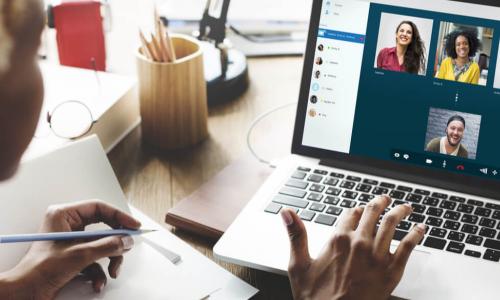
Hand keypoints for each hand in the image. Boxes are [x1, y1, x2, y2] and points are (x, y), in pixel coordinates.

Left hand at [0, 200, 140, 299]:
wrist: (26, 293)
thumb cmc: (39, 270)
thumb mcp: (79, 255)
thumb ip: (107, 246)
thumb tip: (125, 240)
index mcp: (64, 215)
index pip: (99, 208)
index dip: (119, 216)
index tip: (133, 226)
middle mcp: (68, 225)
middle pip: (103, 228)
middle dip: (115, 243)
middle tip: (126, 247)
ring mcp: (71, 241)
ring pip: (102, 245)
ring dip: (109, 260)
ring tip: (112, 271)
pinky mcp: (73, 256)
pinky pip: (95, 258)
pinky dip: (99, 271)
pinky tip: (98, 281)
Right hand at [281, 195, 425, 299]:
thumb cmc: (316, 298)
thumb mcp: (298, 265)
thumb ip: (296, 235)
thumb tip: (286, 212)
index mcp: (338, 240)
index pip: (350, 214)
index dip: (355, 209)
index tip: (359, 208)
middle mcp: (359, 243)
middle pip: (372, 214)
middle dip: (380, 203)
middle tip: (385, 199)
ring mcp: (377, 257)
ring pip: (392, 224)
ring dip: (400, 212)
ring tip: (405, 207)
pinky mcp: (392, 271)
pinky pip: (408, 247)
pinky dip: (415, 234)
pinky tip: (420, 229)